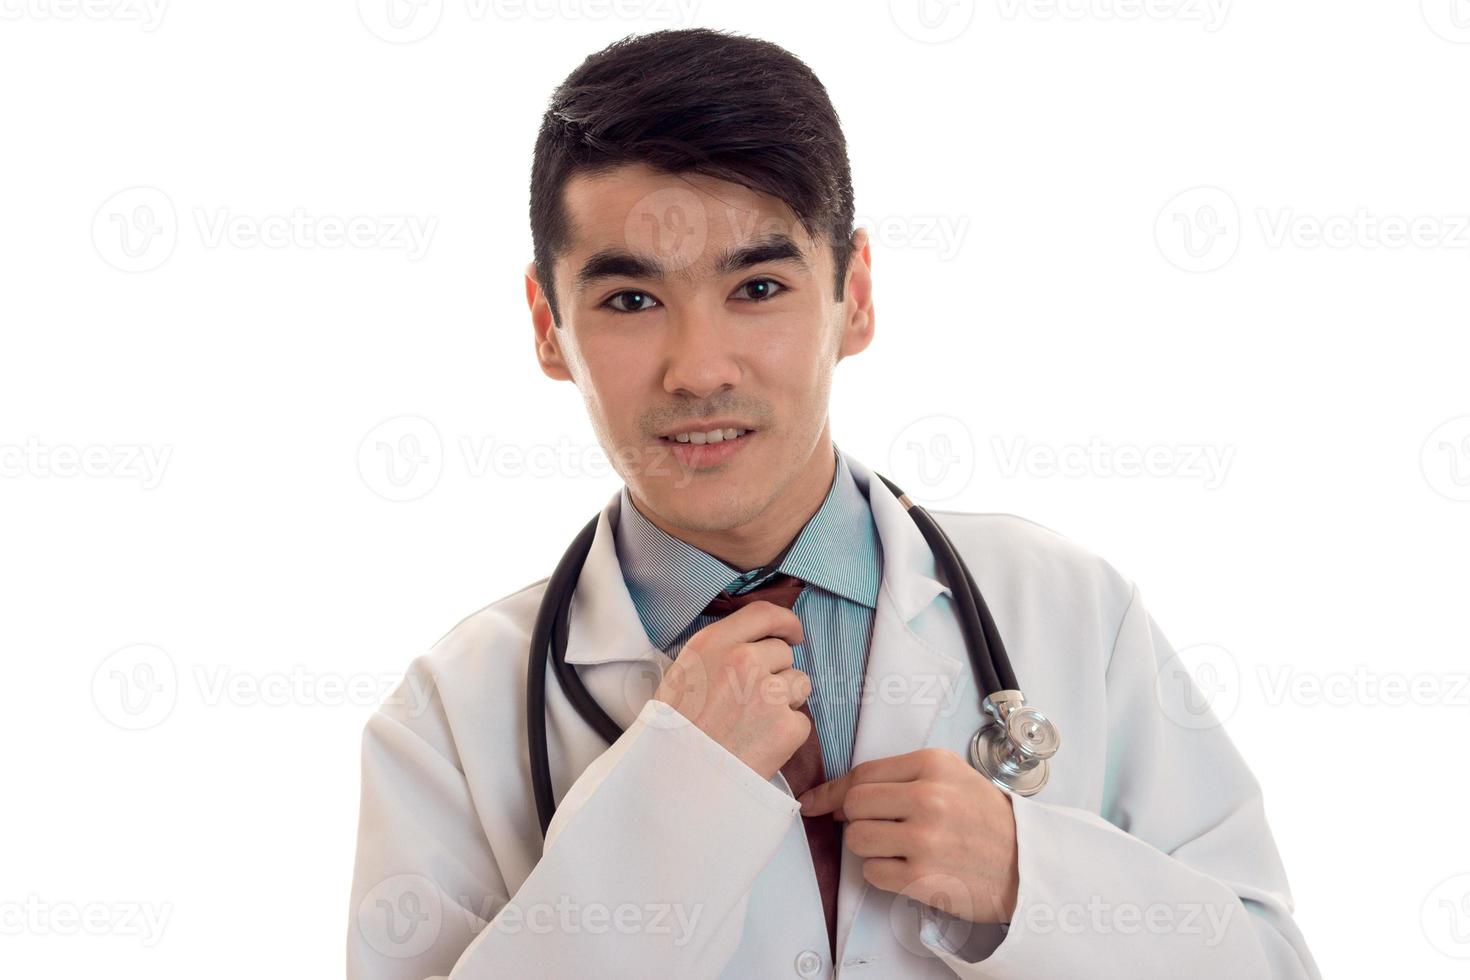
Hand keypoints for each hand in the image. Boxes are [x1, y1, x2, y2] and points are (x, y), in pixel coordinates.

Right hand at [652, 601, 812, 780]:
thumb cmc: (673, 733)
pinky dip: (786, 734)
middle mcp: (744, 661)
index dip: (785, 622)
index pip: (764, 614)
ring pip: (799, 683)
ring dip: (785, 701)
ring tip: (753, 725)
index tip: (792, 633)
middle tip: (751, 702)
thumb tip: (755, 645)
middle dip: (776, 673)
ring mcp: (768, 693)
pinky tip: (758, 745)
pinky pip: (801, 721)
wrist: (676, 782)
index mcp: (714, 643)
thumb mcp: (683, 674)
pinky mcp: (787, 727)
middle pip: (783, 653)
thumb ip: (719, 653)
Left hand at [798, 748, 1018, 923]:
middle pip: (854, 804)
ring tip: (896, 848)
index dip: (835, 790)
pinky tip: (906, 869)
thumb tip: (836, 796)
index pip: (863, 773)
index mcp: (933, 764)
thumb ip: (900, 777)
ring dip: (868, 847)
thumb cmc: (986, 820)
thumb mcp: (952, 777)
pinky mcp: (922, 876)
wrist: (1027, 865)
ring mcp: (924, 838)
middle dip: (854, 819)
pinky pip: (871, 872)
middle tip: (877, 827)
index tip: (819, 801)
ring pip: (857, 838)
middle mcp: (928, 797)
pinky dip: (881, 873)